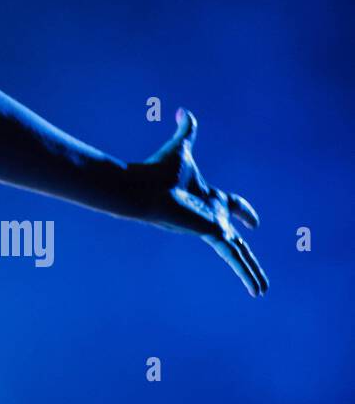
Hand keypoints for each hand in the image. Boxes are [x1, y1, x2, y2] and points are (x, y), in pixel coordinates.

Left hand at [133, 108, 268, 296]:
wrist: (142, 190)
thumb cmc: (156, 171)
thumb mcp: (180, 148)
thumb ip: (186, 131)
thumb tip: (183, 111)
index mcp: (206, 196)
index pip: (231, 205)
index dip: (244, 212)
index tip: (255, 223)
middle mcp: (208, 214)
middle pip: (236, 239)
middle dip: (249, 258)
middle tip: (261, 278)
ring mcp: (209, 226)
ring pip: (236, 253)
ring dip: (250, 272)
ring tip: (261, 292)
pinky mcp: (209, 233)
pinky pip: (231, 253)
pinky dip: (242, 267)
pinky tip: (253, 283)